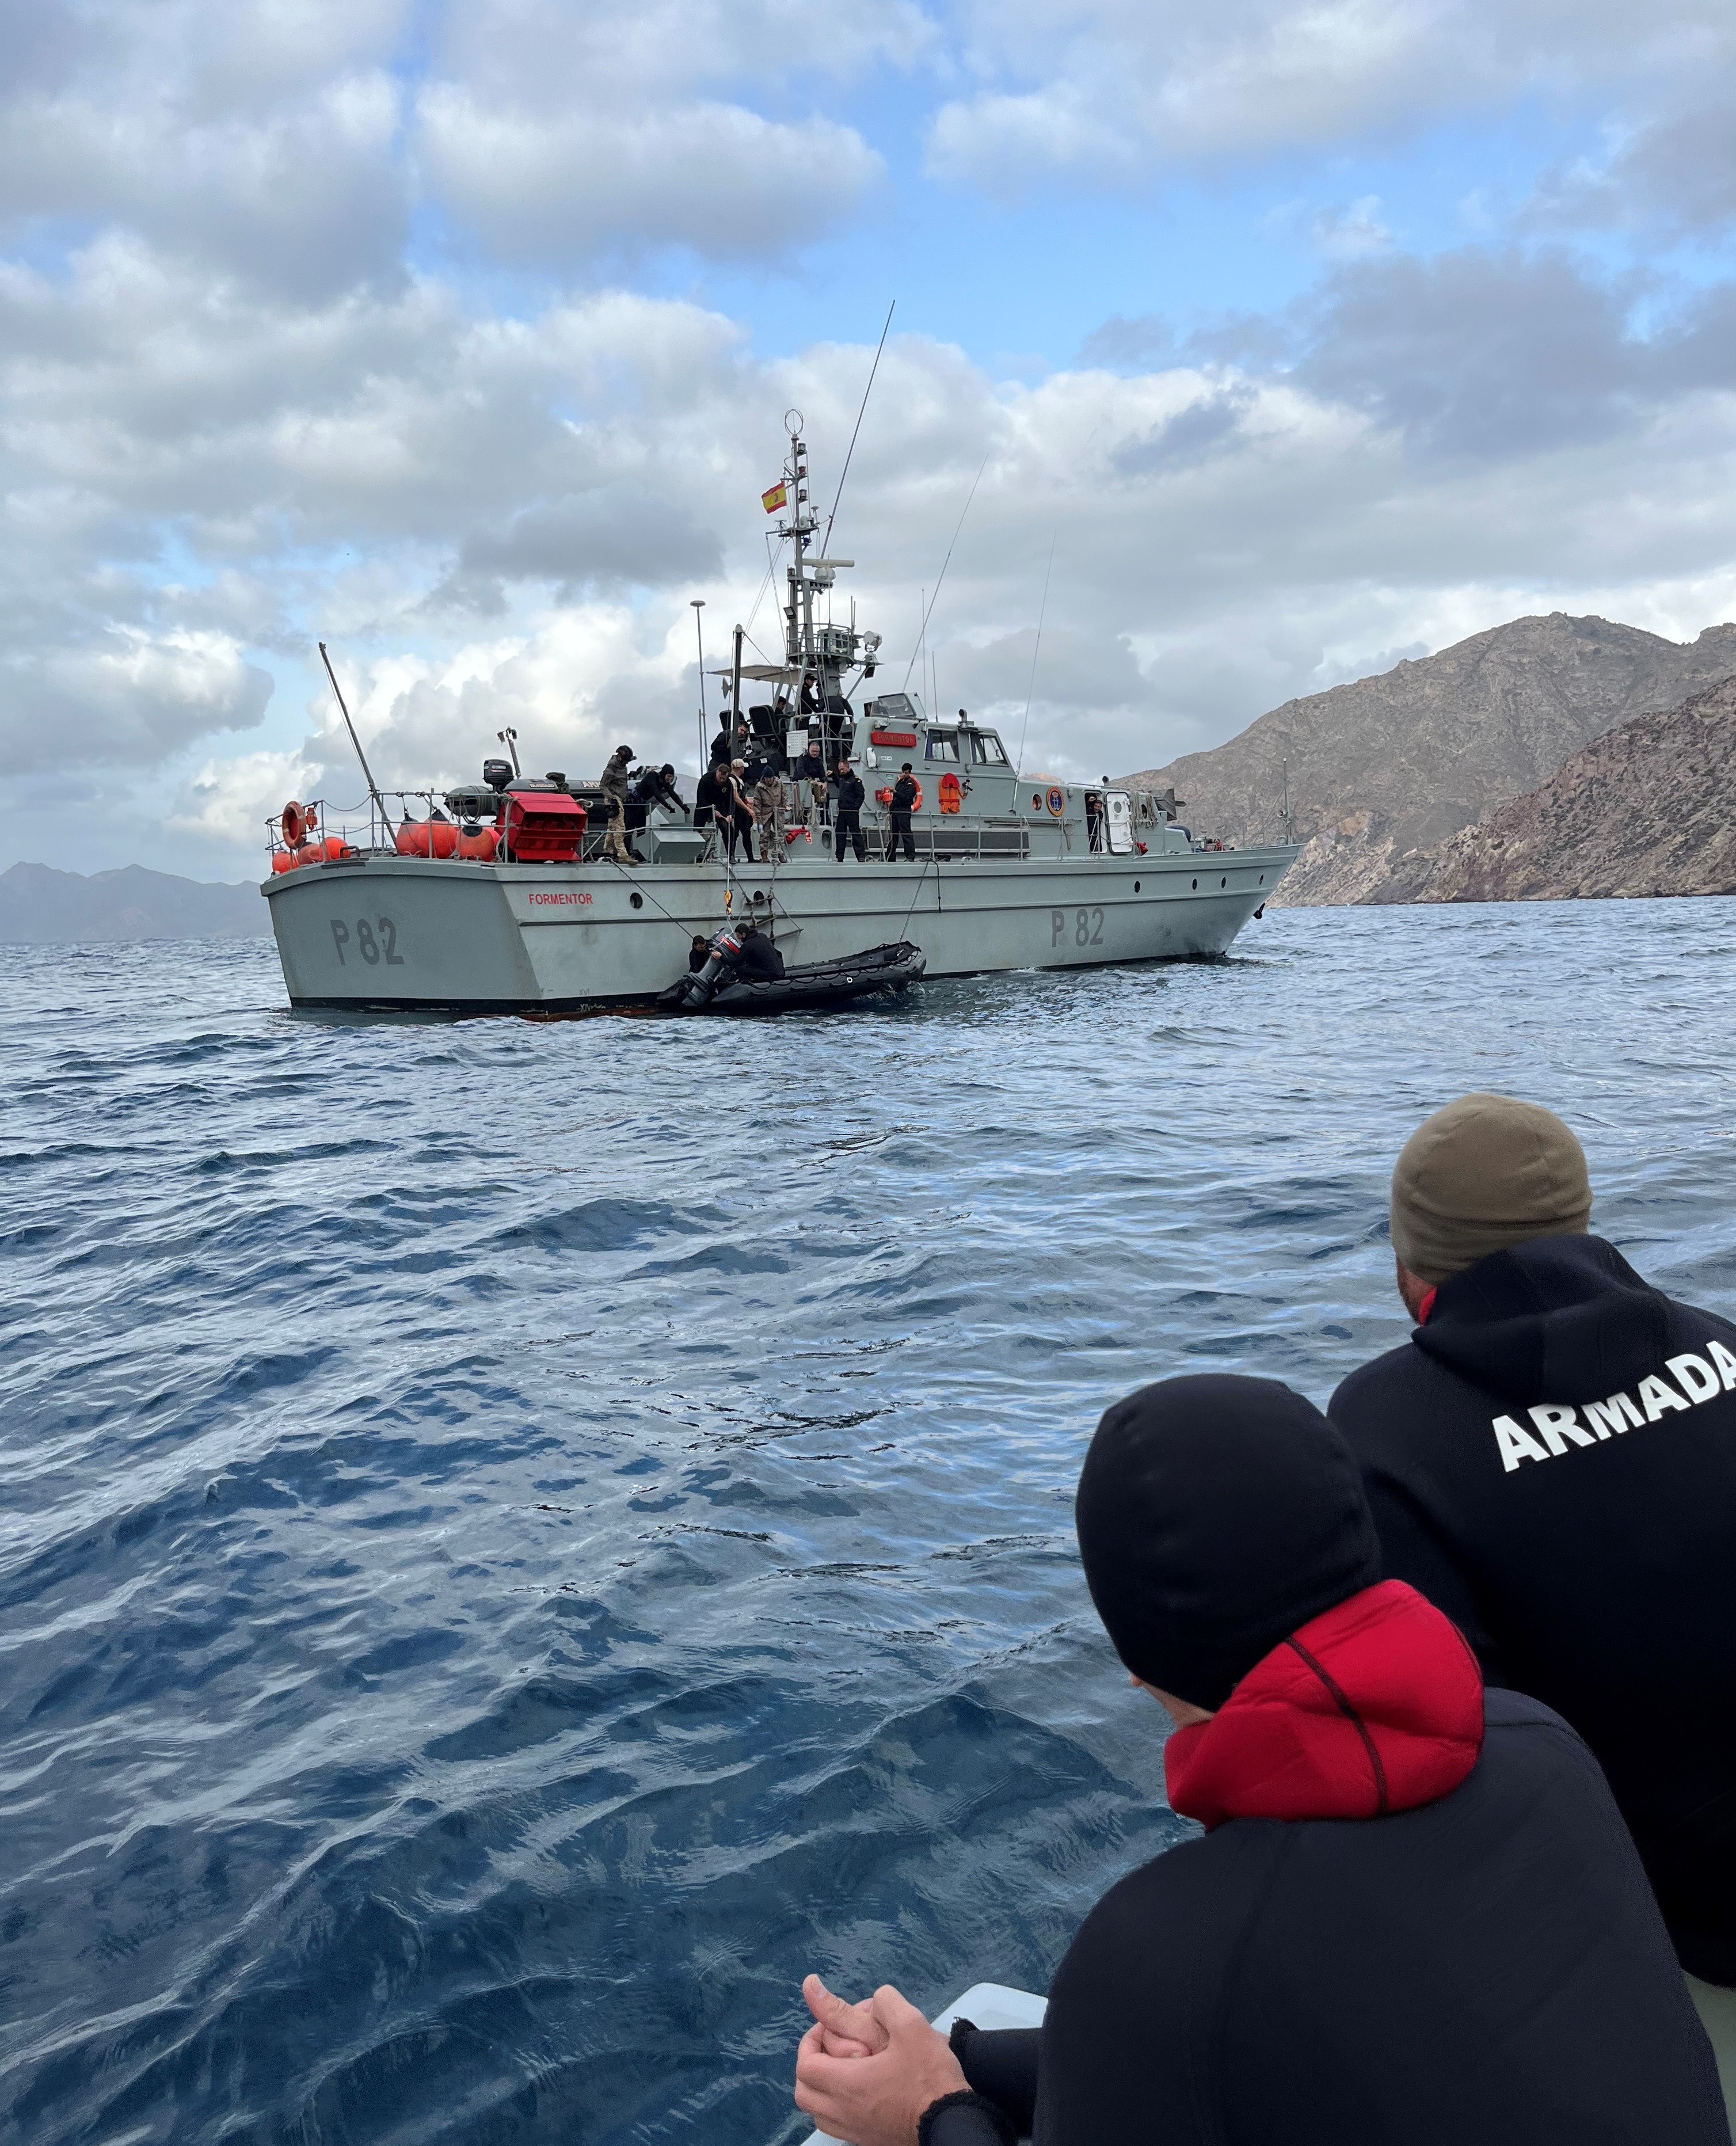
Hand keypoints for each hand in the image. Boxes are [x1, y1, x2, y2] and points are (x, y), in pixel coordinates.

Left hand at [795, 1984, 967, 2145]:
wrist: (953, 2122)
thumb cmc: (930, 2077)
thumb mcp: (912, 2027)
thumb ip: (887, 2003)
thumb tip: (875, 1997)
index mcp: (846, 2084)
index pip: (806, 2065)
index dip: (810, 2040)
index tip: (827, 2027)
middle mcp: (843, 2113)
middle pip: (804, 2093)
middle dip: (810, 2064)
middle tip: (829, 2047)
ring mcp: (855, 2132)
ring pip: (818, 2113)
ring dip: (820, 2089)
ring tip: (841, 2069)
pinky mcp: (868, 2142)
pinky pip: (837, 2127)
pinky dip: (835, 2108)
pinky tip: (858, 2092)